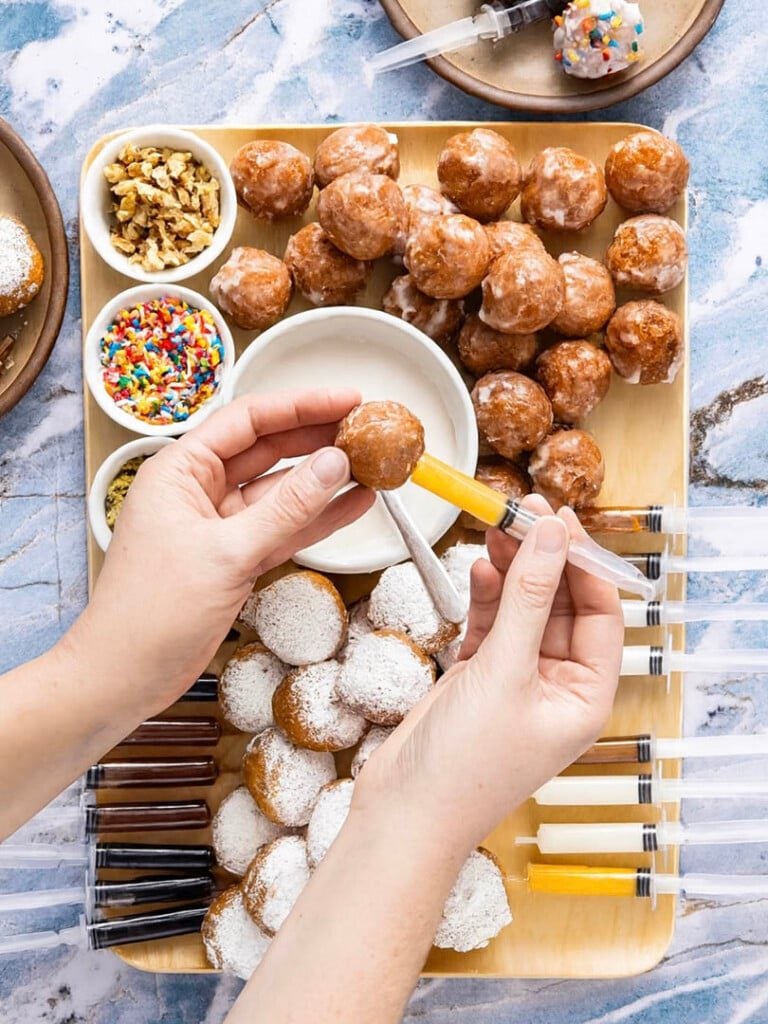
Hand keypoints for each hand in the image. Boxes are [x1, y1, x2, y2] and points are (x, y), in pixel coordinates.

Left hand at [66, 389, 373, 714]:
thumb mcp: (226, 553)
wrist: (124, 677)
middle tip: (368, 428)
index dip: (301, 405)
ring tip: (373, 462)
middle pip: (268, 449)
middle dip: (318, 438)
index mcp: (181, 470)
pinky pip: (284, 529)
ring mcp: (220, 526)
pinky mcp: (236, 559)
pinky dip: (318, 519)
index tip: (347, 399)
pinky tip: (355, 504)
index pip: (248, 420)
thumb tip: (334, 464)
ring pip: (282, 491)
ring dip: (325, 479)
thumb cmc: (151, 612)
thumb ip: (286, 509)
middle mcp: (200, 490)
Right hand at [353, 496, 622, 853]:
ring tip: (495, 526)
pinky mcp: (478, 675)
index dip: (584, 564)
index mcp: (585, 696)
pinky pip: (492, 622)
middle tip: (523, 510)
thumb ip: (528, 599)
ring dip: (512, 569)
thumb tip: (551, 536)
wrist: (403, 813)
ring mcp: (515, 679)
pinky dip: (486, 594)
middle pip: (559, 604)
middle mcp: (555, 685)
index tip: (560, 521)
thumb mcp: (504, 672)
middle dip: (543, 559)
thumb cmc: (464, 766)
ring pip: (523, 608)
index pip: (600, 614)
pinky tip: (480, 566)